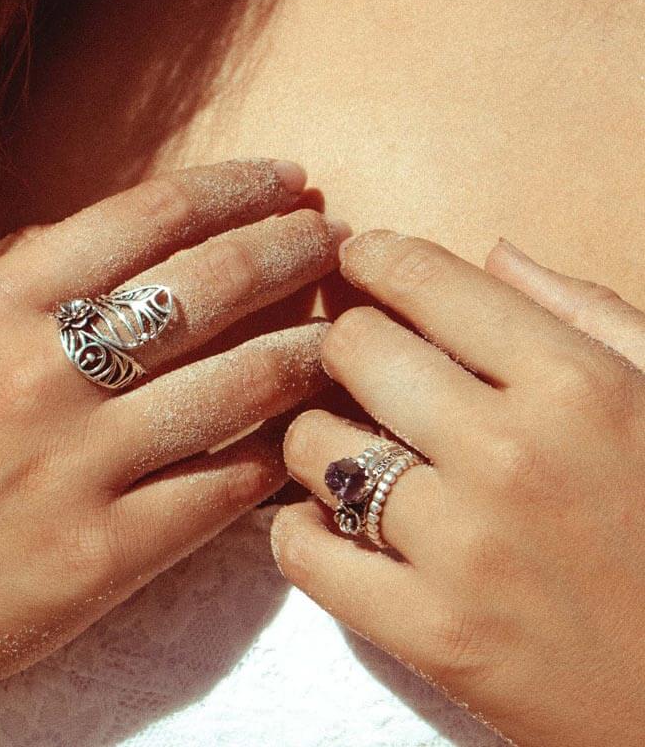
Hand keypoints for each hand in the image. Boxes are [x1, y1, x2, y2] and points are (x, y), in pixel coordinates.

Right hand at [0, 159, 344, 745]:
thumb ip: (12, 272)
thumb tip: (121, 232)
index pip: (146, 217)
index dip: (233, 187)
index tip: (284, 180)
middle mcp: (38, 375)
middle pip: (206, 286)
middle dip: (289, 249)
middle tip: (334, 238)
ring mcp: (74, 470)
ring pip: (235, 389)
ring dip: (305, 351)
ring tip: (344, 333)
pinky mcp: (99, 560)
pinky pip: (218, 492)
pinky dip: (270, 456)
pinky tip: (297, 434)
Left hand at [271, 230, 644, 746]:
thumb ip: (587, 315)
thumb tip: (494, 253)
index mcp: (575, 384)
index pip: (423, 279)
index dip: (374, 257)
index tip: (358, 260)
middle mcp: (510, 455)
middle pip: (351, 347)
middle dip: (346, 343)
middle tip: (360, 364)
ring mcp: (465, 550)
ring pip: (313, 443)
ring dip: (319, 437)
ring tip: (352, 447)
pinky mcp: (433, 636)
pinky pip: (304, 551)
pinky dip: (300, 527)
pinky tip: (333, 518)